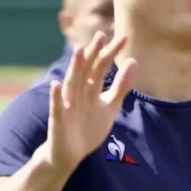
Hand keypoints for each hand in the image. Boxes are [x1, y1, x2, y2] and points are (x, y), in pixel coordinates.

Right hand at [39, 32, 135, 174]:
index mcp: (91, 89)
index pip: (101, 66)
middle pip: (87, 70)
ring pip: (72, 83)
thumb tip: (133, 61)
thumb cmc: (88, 128)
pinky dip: (56, 96)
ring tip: (79, 51)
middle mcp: (79, 93)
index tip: (124, 38)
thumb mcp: (110, 106)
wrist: (69, 155)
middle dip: (93, 54)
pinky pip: (57, 107)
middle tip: (101, 35)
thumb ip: (121, 86)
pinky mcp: (58, 120)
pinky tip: (56, 85)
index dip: (111, 53)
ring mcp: (68, 105)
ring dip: (75, 68)